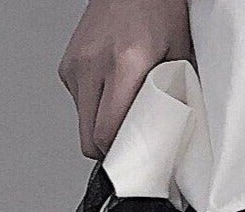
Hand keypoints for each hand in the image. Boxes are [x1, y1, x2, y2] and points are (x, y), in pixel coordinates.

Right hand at [58, 0, 193, 157]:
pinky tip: (111, 93)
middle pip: (88, 138)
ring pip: (82, 123)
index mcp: (124, 64)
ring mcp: (76, 64)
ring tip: (123, 113)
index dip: (119, 156)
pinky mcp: (67, 65)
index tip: (134, 163)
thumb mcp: (177, 52)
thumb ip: (174, 93)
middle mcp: (94, 65)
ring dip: (101, 128)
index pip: (107, 131)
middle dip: (109, 150)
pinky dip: (94, 108)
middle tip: (130, 149)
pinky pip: (79, 104)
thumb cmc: (156, 8)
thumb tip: (176, 132)